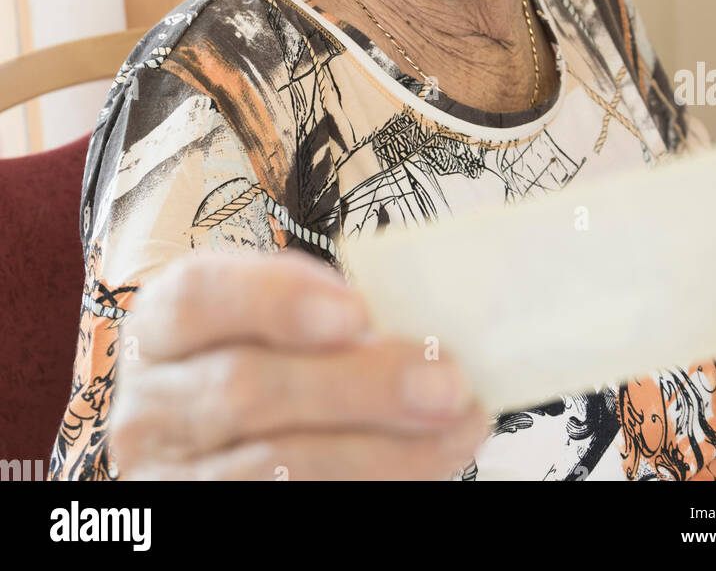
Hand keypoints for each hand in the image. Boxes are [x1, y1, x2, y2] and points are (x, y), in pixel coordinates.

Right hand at [111, 250, 488, 479]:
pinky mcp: (199, 527)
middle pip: (245, 388)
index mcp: (161, 326)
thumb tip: (415, 331)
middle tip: (445, 382)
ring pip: (273, 465)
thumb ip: (323, 313)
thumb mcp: (273, 318)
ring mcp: (169, 479)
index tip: (359, 312)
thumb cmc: (262, 358)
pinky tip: (421, 468)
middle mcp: (150, 405)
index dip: (277, 301)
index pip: (199, 298)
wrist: (220, 446)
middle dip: (356, 385)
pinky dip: (367, 487)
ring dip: (379, 449)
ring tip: (456, 428)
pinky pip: (286, 508)